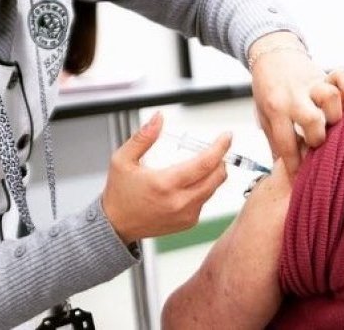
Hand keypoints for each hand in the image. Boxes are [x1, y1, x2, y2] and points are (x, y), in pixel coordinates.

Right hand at [101, 112, 230, 244]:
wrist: (117, 225)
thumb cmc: (119, 193)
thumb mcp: (122, 160)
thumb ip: (143, 137)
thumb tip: (158, 118)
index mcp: (164, 184)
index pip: (205, 163)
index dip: (220, 147)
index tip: (226, 137)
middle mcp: (179, 202)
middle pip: (216, 177)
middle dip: (220, 159)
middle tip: (215, 148)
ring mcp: (186, 214)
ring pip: (213, 188)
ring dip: (213, 173)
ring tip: (201, 163)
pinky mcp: (188, 222)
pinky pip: (205, 200)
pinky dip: (204, 188)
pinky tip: (190, 182)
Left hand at [249, 33, 343, 174]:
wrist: (270, 53)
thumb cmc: (268, 90)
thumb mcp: (264, 116)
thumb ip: (276, 140)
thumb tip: (284, 173)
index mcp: (275, 110)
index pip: (287, 144)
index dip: (296, 166)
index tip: (301, 179)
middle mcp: (294, 96)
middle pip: (313, 121)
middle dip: (319, 138)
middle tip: (320, 144)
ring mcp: (311, 84)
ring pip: (330, 97)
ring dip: (335, 114)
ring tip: (334, 123)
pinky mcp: (325, 74)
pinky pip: (342, 76)